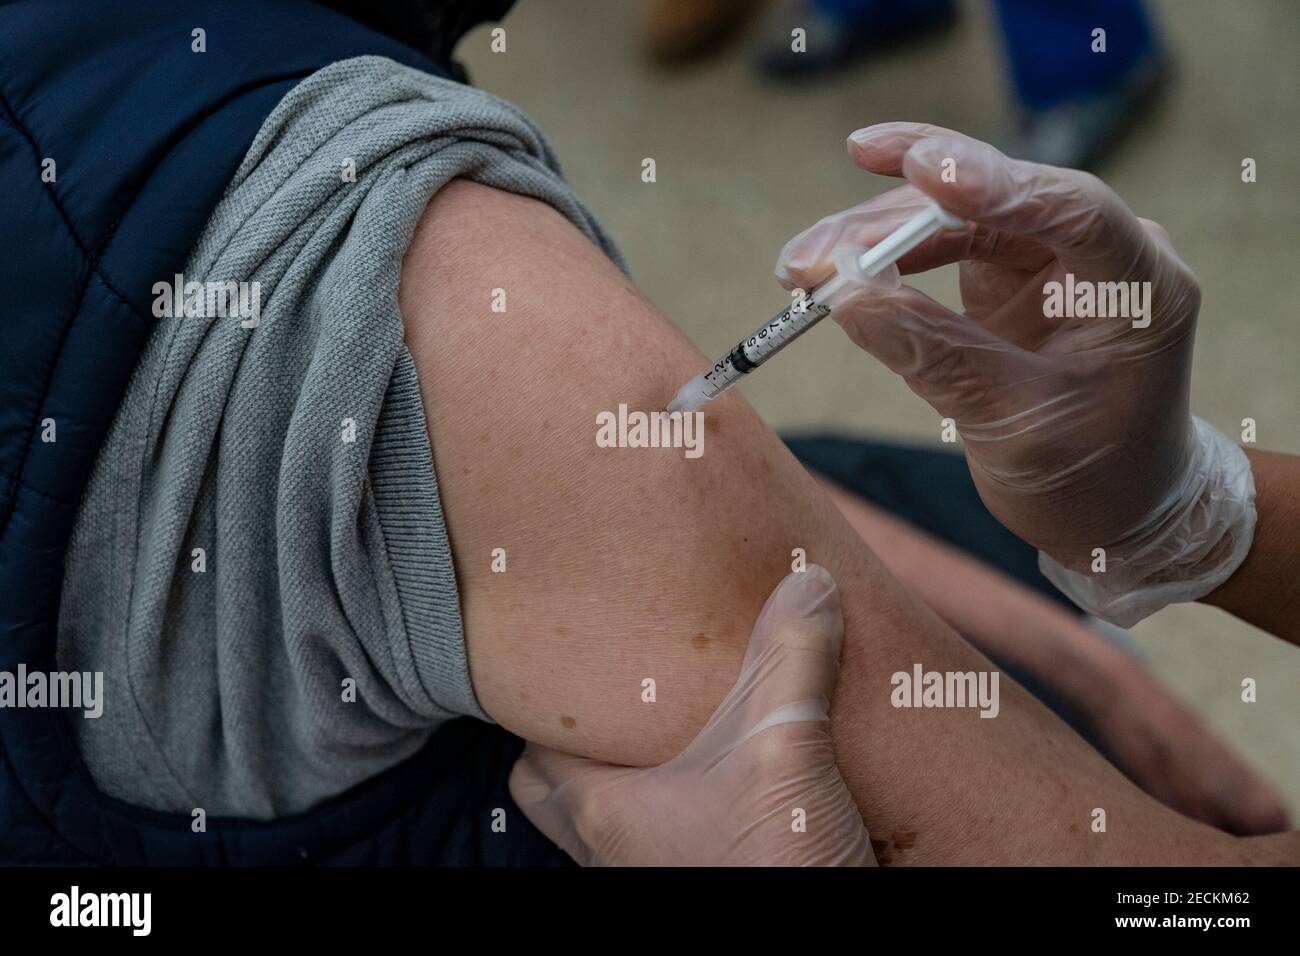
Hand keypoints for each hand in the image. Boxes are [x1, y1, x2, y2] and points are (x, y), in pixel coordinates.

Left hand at [508, 566, 874, 865]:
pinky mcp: (693, 880)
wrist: (825, 945)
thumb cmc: (778, 865)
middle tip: (611, 693)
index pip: (533, 743)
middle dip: (573, 739)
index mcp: (601, 808)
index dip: (548, 696)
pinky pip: (649, 836)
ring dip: (620, 772)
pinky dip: (663, 804)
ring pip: (598, 814)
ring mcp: (646, 872)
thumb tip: (809, 581)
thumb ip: (791, 659)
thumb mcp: (787, 746)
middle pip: (548, 785)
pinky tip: (712, 775)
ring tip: (660, 725)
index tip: (573, 655)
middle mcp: (607, 848)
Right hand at [776, 122, 1254, 625]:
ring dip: (874, 234)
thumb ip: (935, 357)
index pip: (1070, 209)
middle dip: (894, 219)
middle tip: (812, 252)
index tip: (920, 167)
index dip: (992, 182)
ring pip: (954, 215)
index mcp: (1139, 286)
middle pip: (991, 202)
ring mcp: (1049, 255)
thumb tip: (848, 296)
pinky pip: (940, 242)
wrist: (1113, 507)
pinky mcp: (1009, 270)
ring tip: (800, 266)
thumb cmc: (1089, 475)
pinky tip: (834, 269)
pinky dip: (885, 255)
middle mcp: (1097, 251)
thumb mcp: (1011, 427)